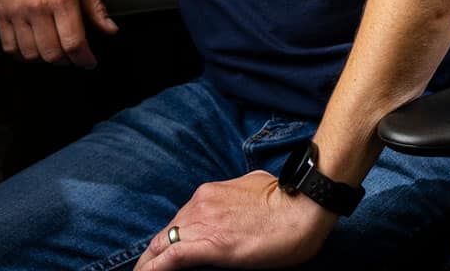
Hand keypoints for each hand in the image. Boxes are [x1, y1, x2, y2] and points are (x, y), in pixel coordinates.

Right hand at [0, 0, 117, 67]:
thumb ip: (96, 8)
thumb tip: (110, 29)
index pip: (74, 42)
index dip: (84, 59)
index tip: (89, 62)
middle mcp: (37, 7)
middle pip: (51, 53)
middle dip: (67, 61)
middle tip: (74, 55)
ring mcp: (15, 11)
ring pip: (30, 54)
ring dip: (45, 58)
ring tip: (55, 49)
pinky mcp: (0, 13)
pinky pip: (9, 47)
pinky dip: (22, 54)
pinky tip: (34, 46)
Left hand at [133, 171, 337, 269]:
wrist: (303, 206)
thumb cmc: (288, 201)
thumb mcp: (255, 187)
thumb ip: (237, 197)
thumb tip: (240, 204)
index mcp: (211, 193)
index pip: (180, 218)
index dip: (169, 237)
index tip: (164, 251)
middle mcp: (201, 204)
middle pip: (166, 232)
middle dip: (153, 253)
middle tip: (146, 270)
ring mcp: (203, 223)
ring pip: (161, 244)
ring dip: (150, 263)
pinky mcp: (209, 245)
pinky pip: (169, 259)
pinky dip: (153, 270)